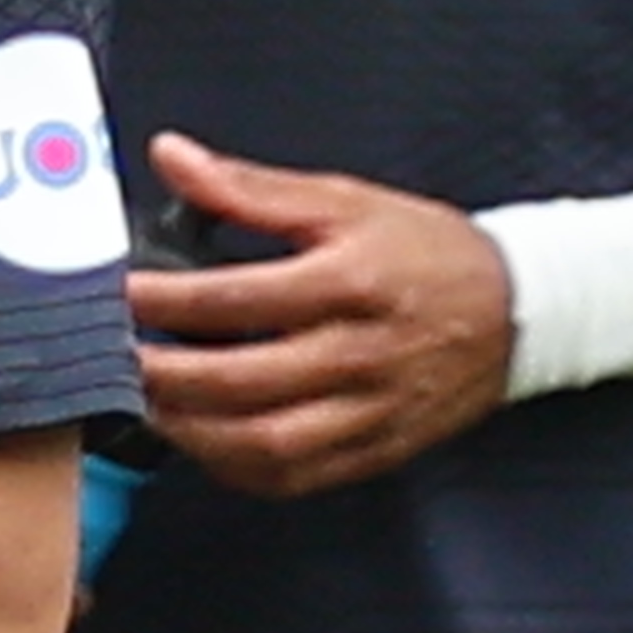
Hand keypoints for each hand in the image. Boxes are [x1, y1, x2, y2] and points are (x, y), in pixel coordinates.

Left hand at [125, 133, 518, 501]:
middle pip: (238, 379)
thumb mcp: (346, 201)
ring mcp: (373, 409)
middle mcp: (364, 351)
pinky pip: (293, 476)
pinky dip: (236, 467)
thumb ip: (250, 187)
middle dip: (159, 373)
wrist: (521, 307)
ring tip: (151, 403)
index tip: (115, 292)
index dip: (161, 299)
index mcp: (355, 280)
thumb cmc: (428, 250)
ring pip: (262, 442)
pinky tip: (208, 439)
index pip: (237, 298)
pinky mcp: (377, 448)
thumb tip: (170, 156)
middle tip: (111, 358)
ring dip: (190, 430)